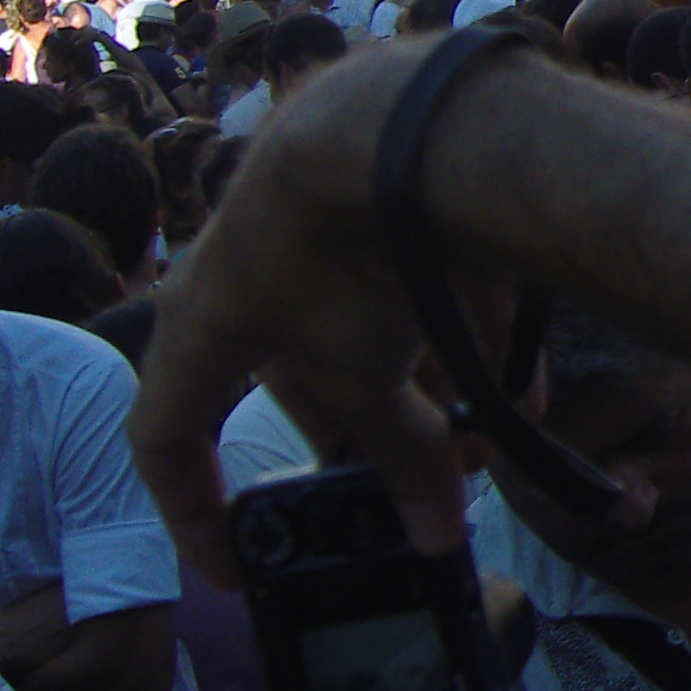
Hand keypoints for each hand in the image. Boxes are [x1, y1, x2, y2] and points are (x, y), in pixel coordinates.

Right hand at [126, 41, 507, 574]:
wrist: (395, 122)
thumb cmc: (340, 256)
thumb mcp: (365, 376)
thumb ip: (402, 460)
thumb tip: (434, 541)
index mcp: (207, 322)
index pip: (165, 436)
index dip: (191, 511)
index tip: (237, 568)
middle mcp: (257, 274)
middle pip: (304, 388)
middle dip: (373, 445)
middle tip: (431, 489)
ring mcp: (329, 233)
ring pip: (375, 339)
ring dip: (433, 401)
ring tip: (492, 445)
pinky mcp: (399, 203)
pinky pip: (430, 295)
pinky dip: (473, 345)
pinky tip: (525, 394)